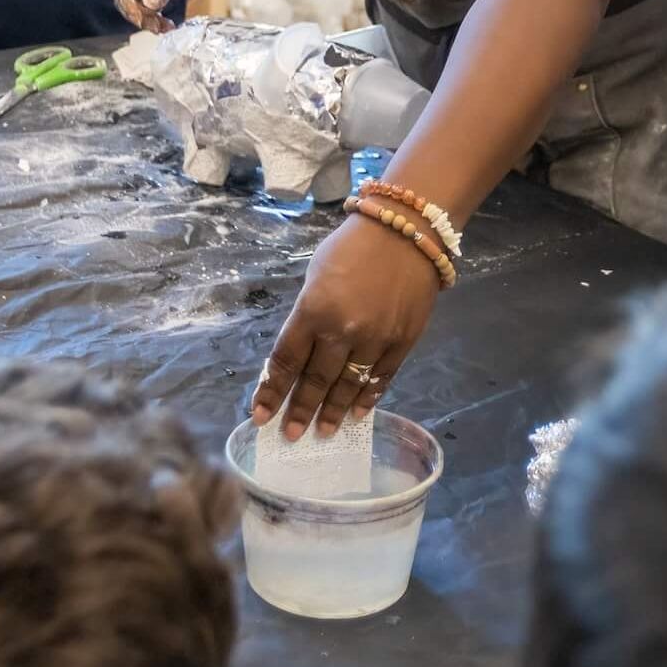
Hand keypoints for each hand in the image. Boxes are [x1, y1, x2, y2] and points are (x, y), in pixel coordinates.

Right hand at [109, 0, 227, 32]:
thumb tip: (149, 5)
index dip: (128, 3)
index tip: (142, 16)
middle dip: (138, 14)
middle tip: (156, 26)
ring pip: (138, 6)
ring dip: (148, 19)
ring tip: (165, 28)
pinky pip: (151, 8)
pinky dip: (157, 18)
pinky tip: (168, 25)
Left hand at [253, 213, 441, 439]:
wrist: (406, 231)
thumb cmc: (352, 246)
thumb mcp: (316, 276)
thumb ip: (309, 316)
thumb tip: (302, 353)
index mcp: (313, 310)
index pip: (286, 361)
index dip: (272, 391)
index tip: (260, 415)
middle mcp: (342, 330)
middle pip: (316, 381)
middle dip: (300, 410)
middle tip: (290, 435)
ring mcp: (376, 340)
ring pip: (349, 387)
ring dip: (333, 412)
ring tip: (322, 431)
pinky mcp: (402, 342)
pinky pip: (381, 379)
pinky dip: (367, 398)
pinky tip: (357, 413)